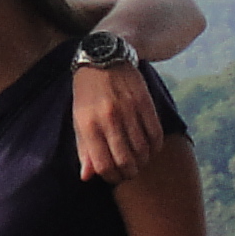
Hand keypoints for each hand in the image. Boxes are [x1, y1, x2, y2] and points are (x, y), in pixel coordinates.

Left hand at [73, 60, 166, 182]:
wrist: (102, 58)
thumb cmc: (87, 94)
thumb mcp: (78, 120)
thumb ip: (84, 149)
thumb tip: (87, 177)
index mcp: (88, 126)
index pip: (103, 165)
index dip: (111, 178)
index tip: (114, 177)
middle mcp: (108, 119)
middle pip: (125, 161)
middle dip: (129, 173)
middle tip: (130, 172)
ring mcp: (128, 110)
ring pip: (142, 150)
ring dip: (143, 162)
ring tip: (140, 161)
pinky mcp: (144, 102)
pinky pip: (155, 133)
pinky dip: (155, 147)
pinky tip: (151, 149)